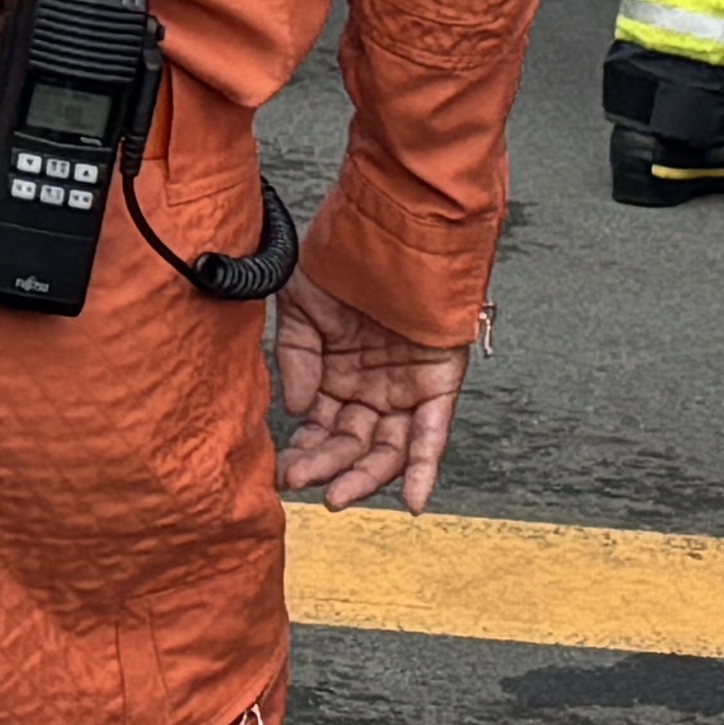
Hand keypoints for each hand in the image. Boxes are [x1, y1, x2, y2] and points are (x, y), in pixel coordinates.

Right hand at [270, 272, 472, 513]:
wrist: (390, 224)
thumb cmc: (343, 254)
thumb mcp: (298, 303)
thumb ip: (295, 357)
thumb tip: (299, 410)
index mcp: (336, 369)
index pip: (321, 425)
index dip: (305, 449)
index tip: (284, 470)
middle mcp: (371, 383)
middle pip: (352, 442)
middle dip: (326, 465)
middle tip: (301, 479)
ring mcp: (405, 386)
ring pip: (388, 448)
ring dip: (365, 477)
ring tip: (337, 495)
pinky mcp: (438, 383)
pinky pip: (434, 434)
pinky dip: (425, 469)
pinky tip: (413, 500)